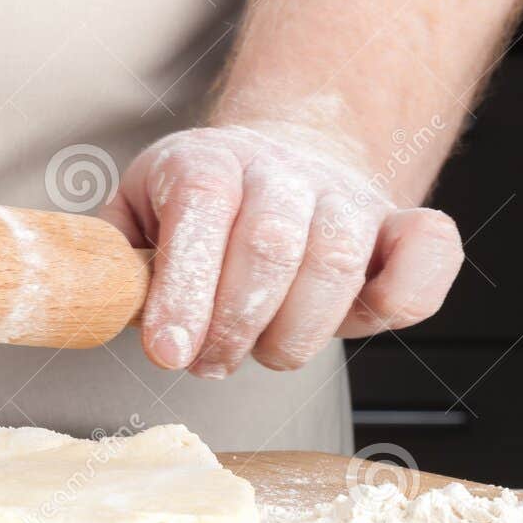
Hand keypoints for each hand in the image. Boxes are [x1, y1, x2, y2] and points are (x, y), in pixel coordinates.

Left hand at [103, 123, 463, 376]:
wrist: (283, 161)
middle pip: (270, 243)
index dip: (185, 288)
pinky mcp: (401, 225)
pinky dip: (404, 293)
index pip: (202, 210)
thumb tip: (94, 294)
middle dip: (235, 324)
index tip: (168, 353)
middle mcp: (282, 170)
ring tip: (260, 353)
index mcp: (208, 161)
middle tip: (208, 361)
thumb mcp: (139, 212)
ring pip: (337, 261)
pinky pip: (427, 253)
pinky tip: (362, 319)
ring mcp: (347, 195)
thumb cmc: (203, 207)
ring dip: (295, 332)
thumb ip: (115, 253)